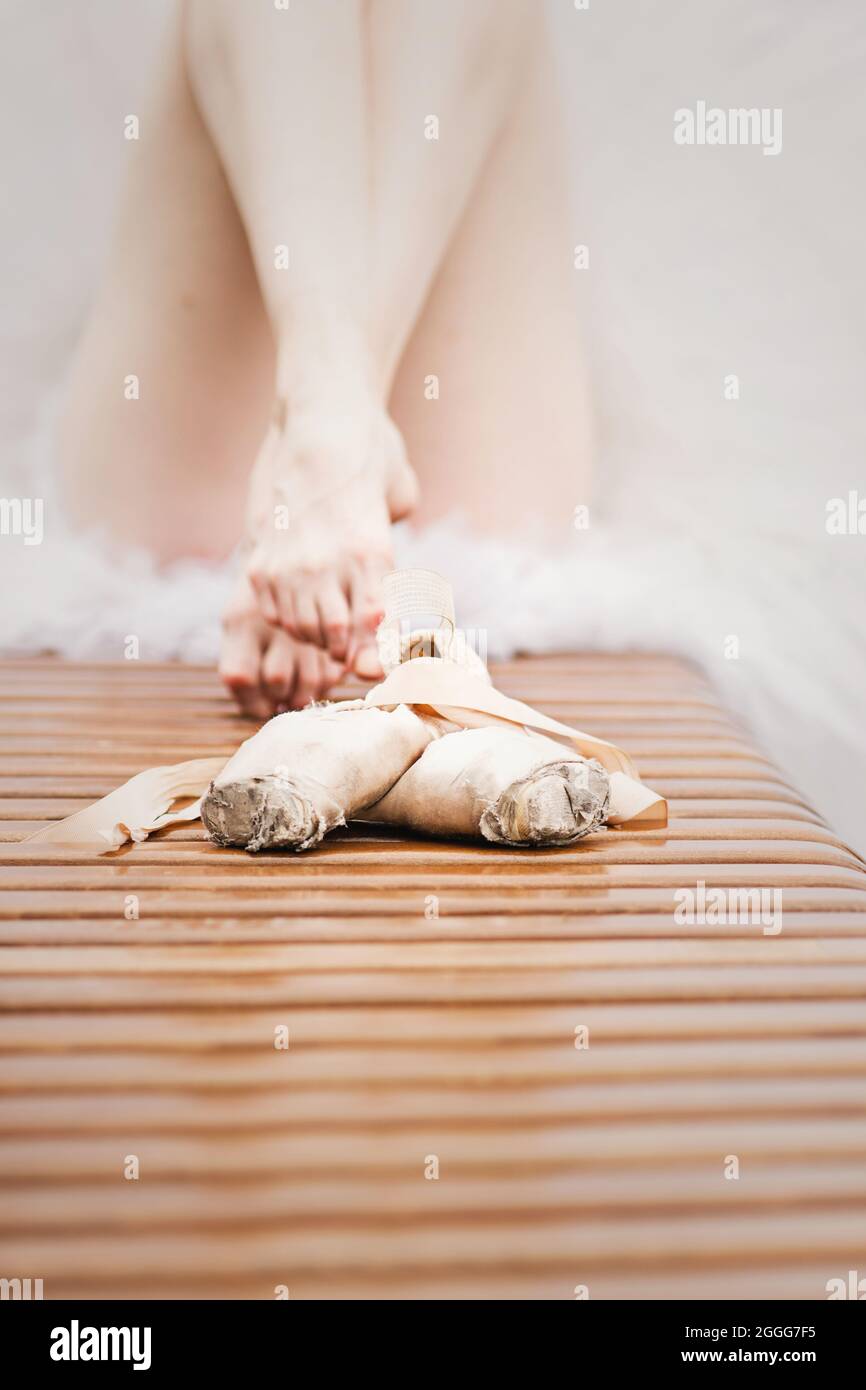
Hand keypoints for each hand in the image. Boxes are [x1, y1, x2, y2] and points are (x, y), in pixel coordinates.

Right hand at [243, 398, 416, 676]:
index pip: (373, 625)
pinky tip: (299, 604)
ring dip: (316, 637)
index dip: (374, 653)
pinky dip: (286, 618)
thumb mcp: (401, 504)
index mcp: (371, 553)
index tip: (374, 659)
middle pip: (336, 636)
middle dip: (346, 650)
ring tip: (327, 627)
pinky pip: (273, 612)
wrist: (322, 431)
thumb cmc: (370, 467)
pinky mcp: (263, 561)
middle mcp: (330, 562)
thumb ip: (402, 546)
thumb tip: (392, 603)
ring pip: (302, 629)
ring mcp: (292, 563)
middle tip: (351, 645)